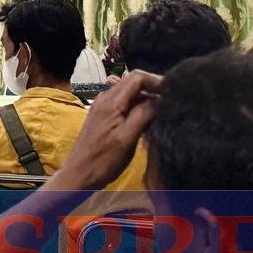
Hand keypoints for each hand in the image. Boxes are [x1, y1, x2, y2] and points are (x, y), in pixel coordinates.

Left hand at [54, 71, 159, 190]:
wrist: (80, 175)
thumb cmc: (104, 159)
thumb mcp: (127, 137)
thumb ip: (143, 114)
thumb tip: (160, 98)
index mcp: (111, 101)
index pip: (136, 77)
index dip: (156, 81)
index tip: (173, 93)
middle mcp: (105, 99)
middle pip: (133, 83)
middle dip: (153, 90)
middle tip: (171, 104)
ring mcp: (103, 108)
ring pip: (130, 95)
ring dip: (147, 100)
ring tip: (163, 114)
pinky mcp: (104, 117)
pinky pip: (124, 105)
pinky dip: (138, 109)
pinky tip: (148, 122)